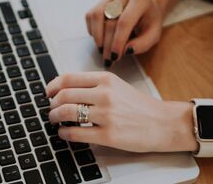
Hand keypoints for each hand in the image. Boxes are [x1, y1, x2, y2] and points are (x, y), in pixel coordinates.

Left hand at [46, 72, 196, 152]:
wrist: (164, 123)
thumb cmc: (141, 106)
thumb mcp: (118, 86)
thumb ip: (94, 85)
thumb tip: (67, 90)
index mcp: (106, 80)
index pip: (68, 78)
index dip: (53, 85)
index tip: (48, 92)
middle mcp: (105, 94)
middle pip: (64, 95)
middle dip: (51, 104)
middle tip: (51, 109)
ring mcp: (106, 115)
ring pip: (66, 113)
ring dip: (54, 117)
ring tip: (55, 120)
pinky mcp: (109, 135)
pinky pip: (76, 133)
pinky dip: (64, 133)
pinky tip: (64, 134)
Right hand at [85, 0, 163, 66]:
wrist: (145, 6)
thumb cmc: (149, 21)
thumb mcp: (153, 34)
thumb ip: (142, 44)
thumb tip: (126, 50)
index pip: (124, 21)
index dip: (117, 41)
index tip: (115, 56)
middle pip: (110, 21)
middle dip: (108, 44)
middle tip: (109, 59)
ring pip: (96, 16)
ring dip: (98, 37)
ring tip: (103, 50)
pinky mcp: (100, 0)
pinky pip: (90, 16)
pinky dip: (93, 30)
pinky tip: (101, 38)